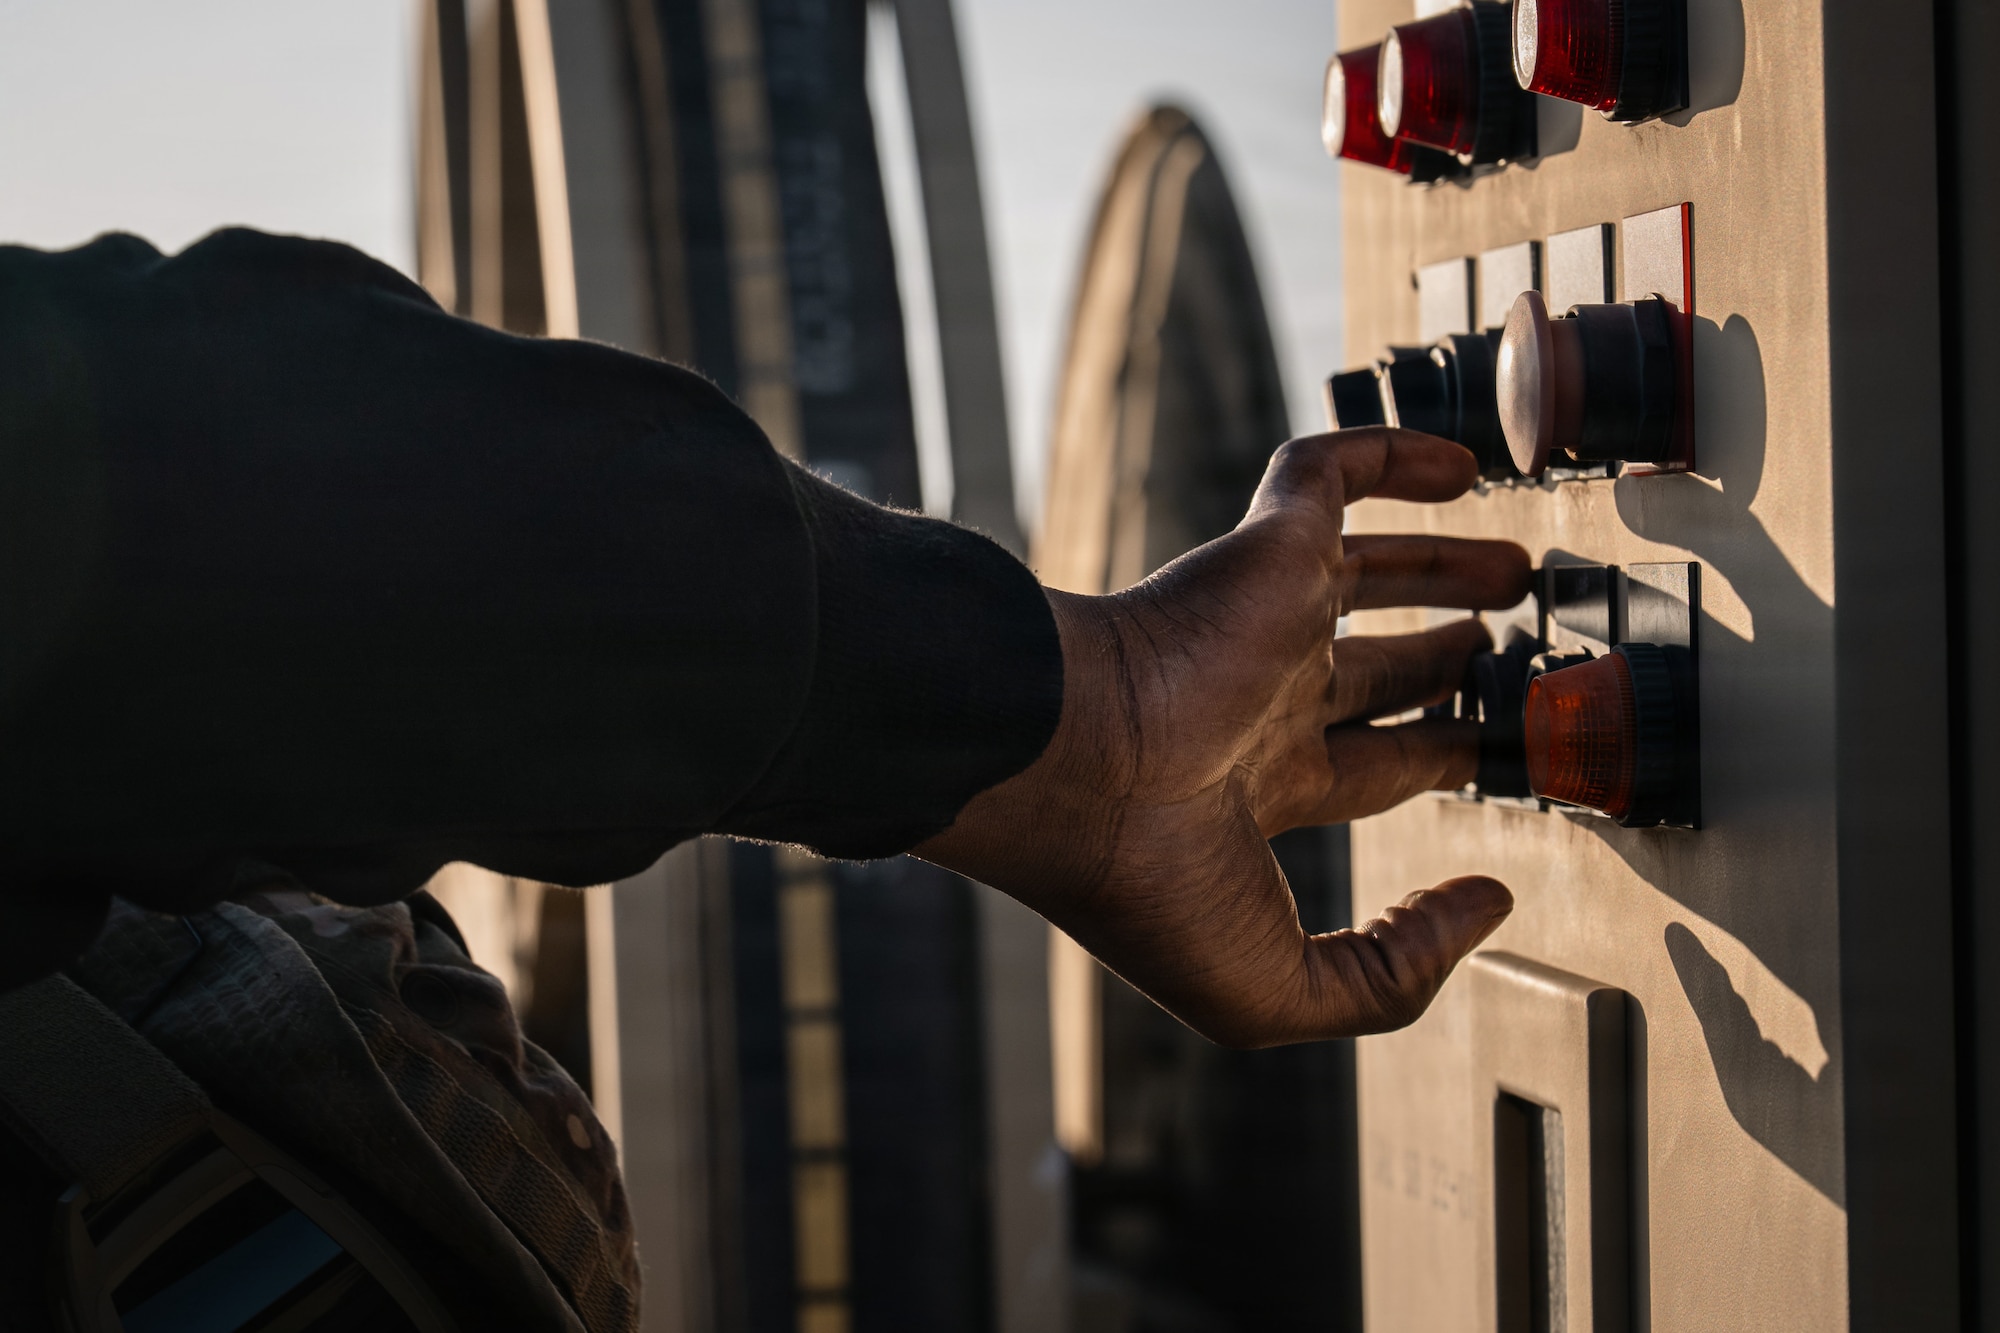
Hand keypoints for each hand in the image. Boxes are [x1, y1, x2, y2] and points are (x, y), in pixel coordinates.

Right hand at [915, 428, 1527, 1047]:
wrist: (1068, 770)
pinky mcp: (1260, 553)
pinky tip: (1468, 464)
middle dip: (1444, 660)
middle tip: (1512, 652)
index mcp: (1255, 790)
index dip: (1444, 759)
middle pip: (1376, 669)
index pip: (1371, 766)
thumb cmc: (1146, 887)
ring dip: (1443, 567)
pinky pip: (1327, 474)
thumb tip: (1488, 904)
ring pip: (1365, 571)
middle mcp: (1260, 698)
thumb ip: (1394, 973)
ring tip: (1518, 566)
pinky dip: (1393, 455)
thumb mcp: (1279, 988)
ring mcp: (1259, 622)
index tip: (1502, 755)